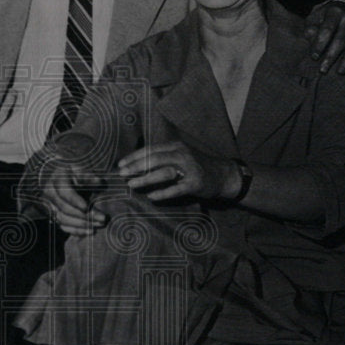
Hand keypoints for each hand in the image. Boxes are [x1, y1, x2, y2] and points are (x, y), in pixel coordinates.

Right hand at [41, 163, 106, 235]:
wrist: (60, 180)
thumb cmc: (73, 174)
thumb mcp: (79, 170)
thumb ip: (88, 176)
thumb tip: (98, 182)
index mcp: (57, 181)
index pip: (64, 193)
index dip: (75, 201)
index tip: (87, 207)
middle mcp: (51, 195)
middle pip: (65, 209)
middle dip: (84, 215)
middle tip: (102, 218)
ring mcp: (51, 207)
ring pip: (64, 219)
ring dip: (82, 224)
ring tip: (98, 225)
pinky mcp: (54, 216)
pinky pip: (63, 226)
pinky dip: (76, 231)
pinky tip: (90, 231)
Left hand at [117, 143, 236, 202]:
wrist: (223, 175)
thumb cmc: (196, 166)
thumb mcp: (180, 156)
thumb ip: (162, 158)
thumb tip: (136, 165)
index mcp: (175, 146)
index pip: (150, 150)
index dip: (133, 157)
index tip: (120, 164)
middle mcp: (182, 154)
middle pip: (154, 159)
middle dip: (135, 167)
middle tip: (121, 175)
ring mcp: (189, 169)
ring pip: (163, 172)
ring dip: (145, 179)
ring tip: (132, 185)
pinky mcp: (195, 183)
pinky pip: (176, 189)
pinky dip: (163, 193)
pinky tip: (151, 197)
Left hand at [304, 1, 344, 75]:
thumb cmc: (328, 16)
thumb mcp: (317, 16)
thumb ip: (311, 25)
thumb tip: (309, 35)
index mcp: (335, 10)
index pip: (327, 29)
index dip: (320, 44)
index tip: (313, 57)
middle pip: (341, 39)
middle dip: (331, 56)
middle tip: (323, 70)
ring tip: (340, 72)